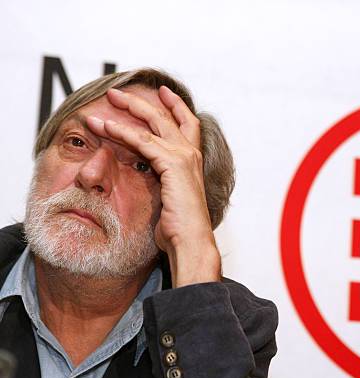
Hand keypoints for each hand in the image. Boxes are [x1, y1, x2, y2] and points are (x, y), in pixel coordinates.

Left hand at [86, 86, 220, 285]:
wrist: (189, 241)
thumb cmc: (179, 228)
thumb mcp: (169, 197)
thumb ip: (163, 181)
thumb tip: (147, 177)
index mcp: (193, 161)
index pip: (187, 124)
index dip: (176, 107)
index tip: (163, 93)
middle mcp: (191, 154)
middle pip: (167, 117)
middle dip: (142, 101)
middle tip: (119, 93)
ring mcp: (183, 157)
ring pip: (152, 123)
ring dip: (127, 109)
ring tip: (107, 99)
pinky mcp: (172, 164)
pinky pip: (142, 140)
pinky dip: (121, 131)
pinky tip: (104, 126)